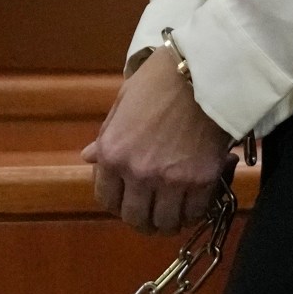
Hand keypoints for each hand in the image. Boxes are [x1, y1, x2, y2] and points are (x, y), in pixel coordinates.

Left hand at [84, 47, 233, 232]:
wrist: (204, 70)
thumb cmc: (160, 79)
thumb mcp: (123, 104)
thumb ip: (107, 137)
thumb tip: (89, 157)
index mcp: (113, 154)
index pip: (106, 200)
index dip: (117, 203)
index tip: (128, 200)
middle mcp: (138, 173)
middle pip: (136, 219)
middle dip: (143, 219)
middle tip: (153, 212)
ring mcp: (171, 180)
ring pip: (167, 223)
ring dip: (169, 221)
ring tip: (175, 212)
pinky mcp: (202, 180)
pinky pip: (196, 212)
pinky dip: (194, 212)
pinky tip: (195, 202)